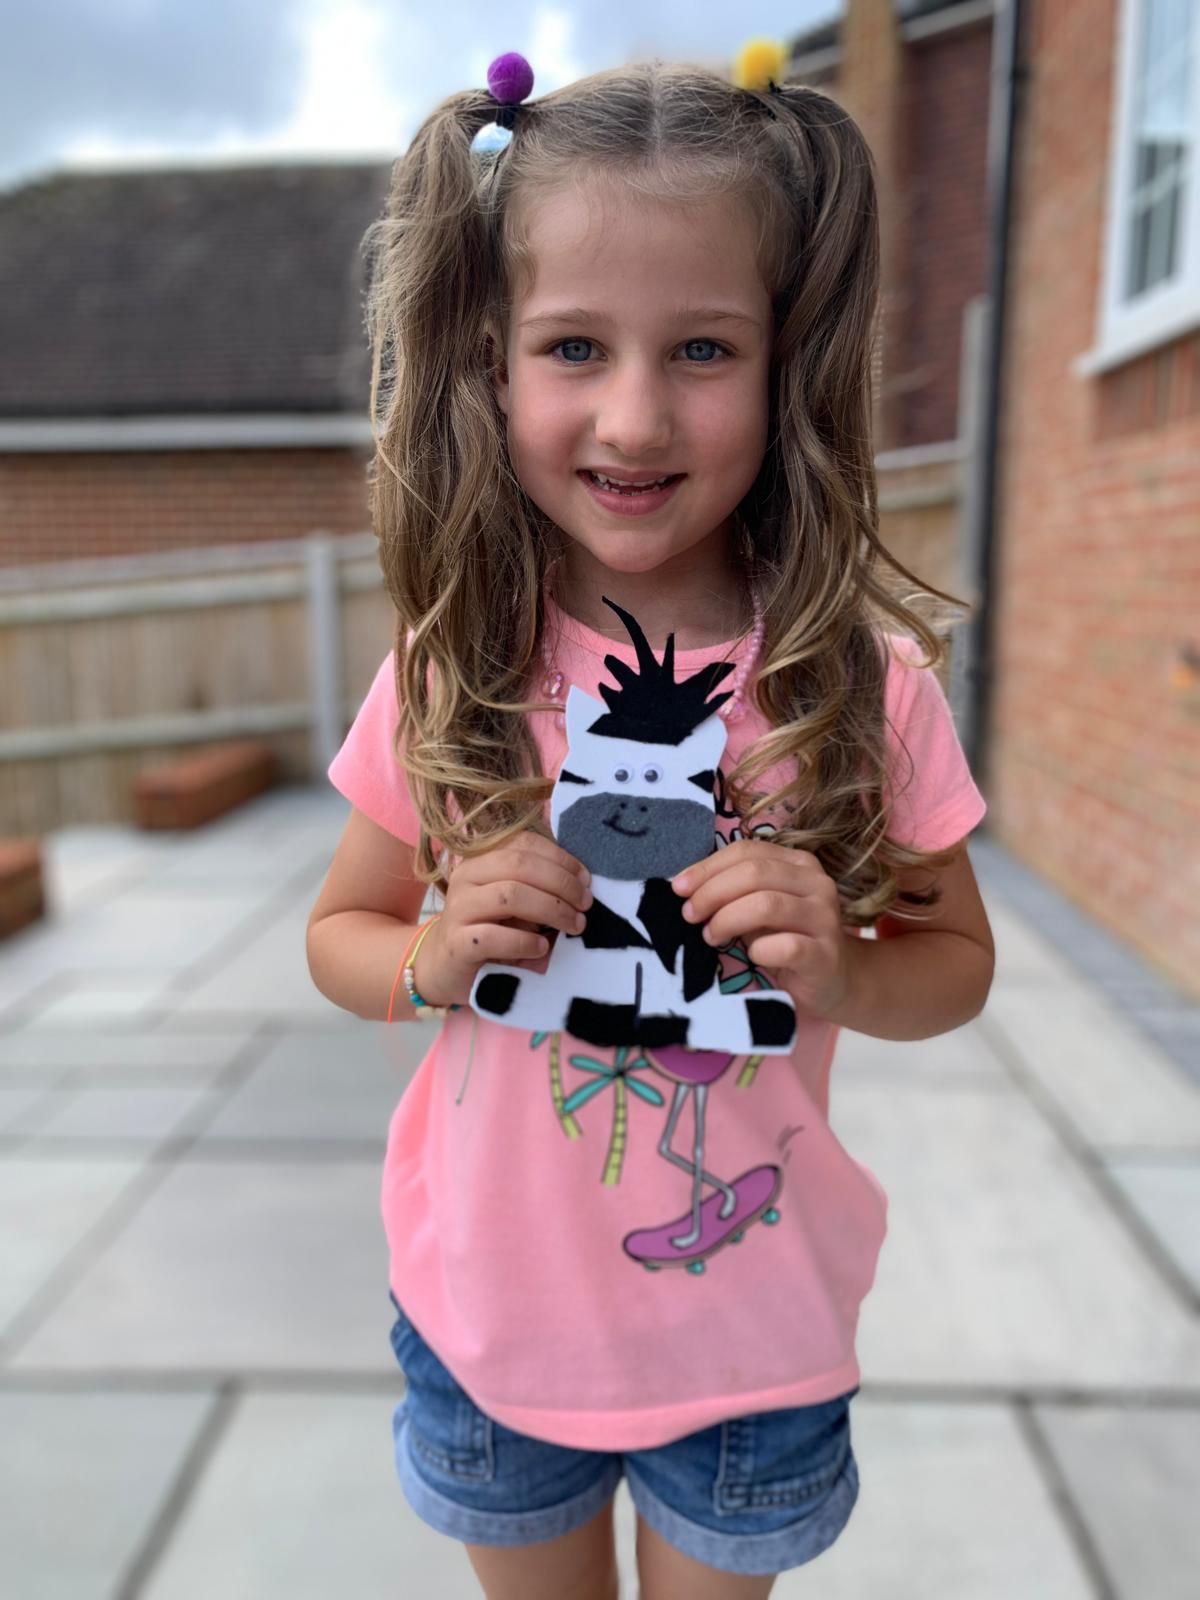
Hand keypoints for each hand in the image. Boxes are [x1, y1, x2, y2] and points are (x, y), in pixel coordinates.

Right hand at [414, 834, 591, 1009]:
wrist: (445, 967)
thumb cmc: (489, 930)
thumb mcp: (514, 903)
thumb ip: (537, 888)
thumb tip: (581, 885)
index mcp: (481, 860)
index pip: (523, 844)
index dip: (560, 858)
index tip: (586, 879)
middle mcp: (466, 878)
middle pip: (519, 865)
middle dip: (561, 882)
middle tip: (585, 904)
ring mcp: (458, 910)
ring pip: (509, 895)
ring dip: (550, 909)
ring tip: (574, 925)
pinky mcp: (457, 944)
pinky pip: (493, 936)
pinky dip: (524, 941)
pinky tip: (541, 947)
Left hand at [671, 840, 851, 1020]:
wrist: (833, 981)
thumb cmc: (786, 939)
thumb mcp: (757, 908)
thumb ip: (731, 891)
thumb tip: (684, 886)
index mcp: (798, 863)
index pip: (747, 850)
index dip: (708, 867)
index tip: (678, 888)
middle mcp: (817, 883)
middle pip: (755, 872)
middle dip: (712, 892)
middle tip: (690, 915)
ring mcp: (825, 918)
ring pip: (767, 904)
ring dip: (728, 919)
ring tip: (711, 936)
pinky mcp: (825, 954)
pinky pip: (786, 946)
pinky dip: (759, 950)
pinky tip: (751, 956)